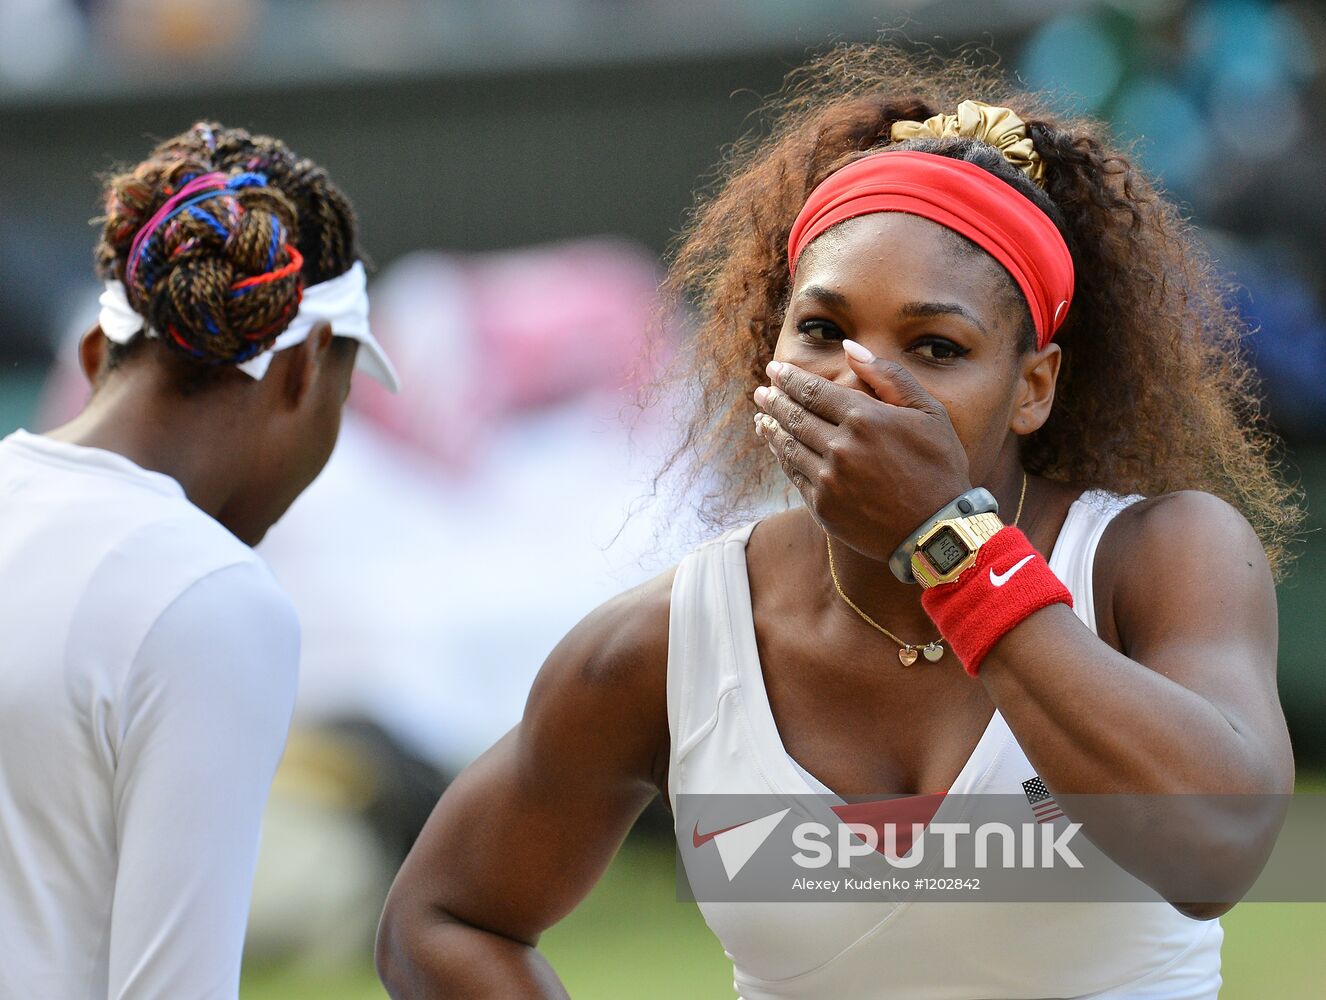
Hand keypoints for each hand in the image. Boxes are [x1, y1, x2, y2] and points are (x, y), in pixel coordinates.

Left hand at [753, 340, 971, 561]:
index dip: (789, 379)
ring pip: (789, 446)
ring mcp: (828, 479)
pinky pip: (794, 475)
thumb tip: (850, 347)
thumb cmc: (939, 466)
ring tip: (762, 417)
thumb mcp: (928, 411)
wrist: (937, 530)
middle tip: (762, 391)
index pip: (812, 391)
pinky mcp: (823, 506)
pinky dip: (782, 457)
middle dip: (775, 400)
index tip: (775, 370)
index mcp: (864, 418)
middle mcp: (840, 447)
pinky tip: (778, 447)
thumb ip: (889, 375)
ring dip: (772, 428)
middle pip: (795, 416)